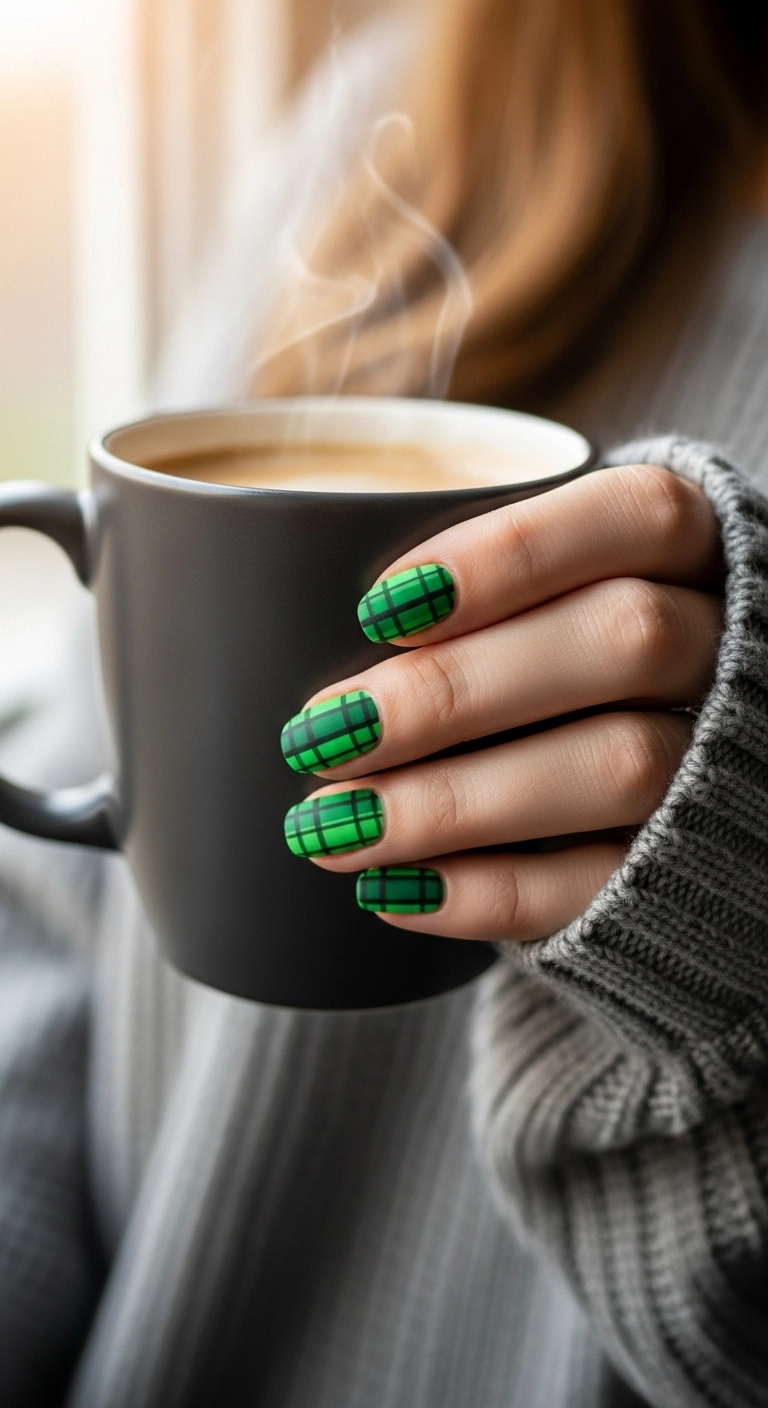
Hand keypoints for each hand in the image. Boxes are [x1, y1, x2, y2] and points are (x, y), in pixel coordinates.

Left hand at [281, 463, 723, 941]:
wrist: (681, 807)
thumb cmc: (562, 666)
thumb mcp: (539, 599)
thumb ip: (462, 590)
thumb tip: (277, 609)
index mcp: (691, 557)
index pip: (639, 516)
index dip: (512, 552)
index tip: (376, 607)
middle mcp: (730, 652)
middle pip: (624, 639)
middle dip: (453, 692)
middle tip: (318, 735)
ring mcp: (719, 766)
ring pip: (621, 767)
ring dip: (453, 803)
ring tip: (328, 829)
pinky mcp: (689, 874)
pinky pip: (606, 883)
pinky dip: (488, 893)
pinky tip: (390, 890)